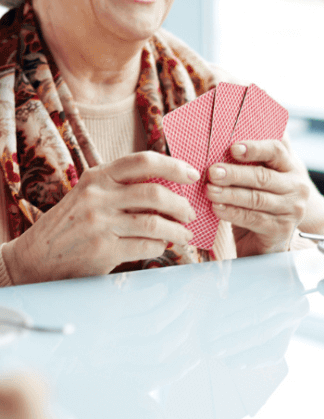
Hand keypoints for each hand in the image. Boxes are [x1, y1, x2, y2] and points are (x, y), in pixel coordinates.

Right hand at [4, 152, 198, 283]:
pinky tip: (161, 246)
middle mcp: (98, 196)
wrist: (34, 257)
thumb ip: (123, 185)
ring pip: (154, 223)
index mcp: (98, 176)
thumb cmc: (73, 221)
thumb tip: (172, 185)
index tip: (193, 174)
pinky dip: (160, 246)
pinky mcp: (102, 250)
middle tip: (190, 212)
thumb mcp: (91, 193)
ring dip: (177, 230)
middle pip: (154, 194)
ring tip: (185, 234)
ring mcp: (99, 224)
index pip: (143, 161)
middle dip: (181, 204)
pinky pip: (145, 246)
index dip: (174, 166)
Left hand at [205, 139, 311, 256]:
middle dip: (235, 173)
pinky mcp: (282, 229)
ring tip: (210, 190)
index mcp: (292, 167)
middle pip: (263, 176)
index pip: (277, 150)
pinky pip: (253, 218)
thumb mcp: (260, 180)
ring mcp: (292, 209)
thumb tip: (226, 136)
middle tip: (212, 171)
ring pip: (256, 198)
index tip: (233, 148)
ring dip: (230, 193)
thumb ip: (252, 161)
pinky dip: (232, 212)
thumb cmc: (259, 205)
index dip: (255, 148)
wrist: (267, 242)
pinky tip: (217, 208)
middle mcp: (297, 186)